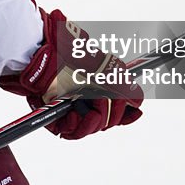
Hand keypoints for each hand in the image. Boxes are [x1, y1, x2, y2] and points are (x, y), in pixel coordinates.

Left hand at [0, 9, 143, 139]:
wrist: (47, 54)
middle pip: (105, 121)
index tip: (134, 113)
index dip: (125, 113)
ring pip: (89, 128)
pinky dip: (75, 126)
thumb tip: (137, 103)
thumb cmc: (74, 55)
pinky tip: (74, 116)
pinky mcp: (55, 112)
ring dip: (92, 121)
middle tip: (105, 103)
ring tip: (87, 108)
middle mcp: (85, 98)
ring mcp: (71, 106)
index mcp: (98, 87)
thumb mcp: (107, 68)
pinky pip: (68, 130)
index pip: (116, 109)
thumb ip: (125, 86)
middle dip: (109, 115)